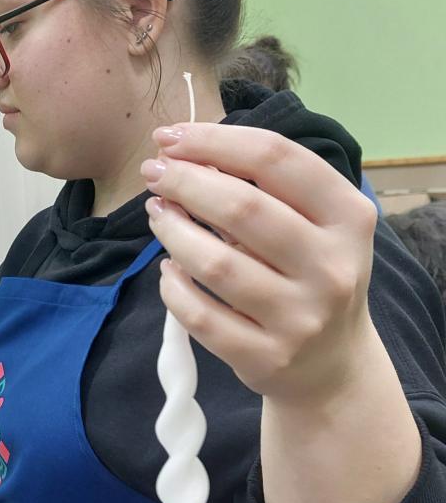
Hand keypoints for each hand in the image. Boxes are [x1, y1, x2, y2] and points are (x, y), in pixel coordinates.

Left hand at [142, 122, 378, 404]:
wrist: (332, 365)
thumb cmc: (312, 275)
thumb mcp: (318, 225)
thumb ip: (269, 187)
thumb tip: (186, 152)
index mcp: (348, 217)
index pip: (276, 158)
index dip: (214, 140)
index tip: (169, 138)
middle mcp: (331, 267)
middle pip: (243, 207)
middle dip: (184, 181)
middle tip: (153, 173)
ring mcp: (300, 318)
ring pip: (216, 264)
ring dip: (173, 231)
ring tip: (158, 214)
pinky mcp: (267, 357)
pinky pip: (201, 316)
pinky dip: (174, 288)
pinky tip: (168, 271)